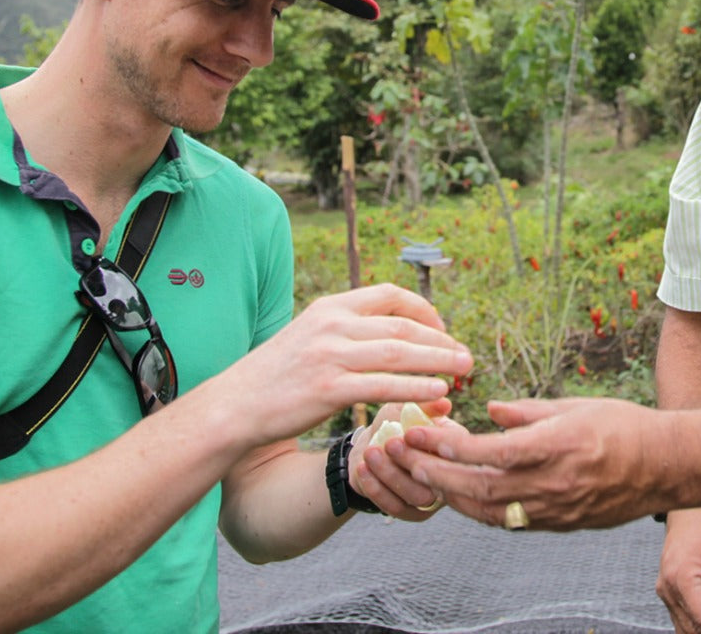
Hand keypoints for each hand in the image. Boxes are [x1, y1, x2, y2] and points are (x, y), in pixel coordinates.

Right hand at [223, 284, 472, 446]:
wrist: (234, 405)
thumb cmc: (276, 375)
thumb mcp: (309, 335)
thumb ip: (345, 329)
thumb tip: (388, 333)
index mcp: (330, 307)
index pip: (389, 295)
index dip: (423, 309)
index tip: (442, 329)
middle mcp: (332, 324)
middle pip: (401, 326)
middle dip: (440, 339)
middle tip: (466, 355)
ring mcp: (329, 356)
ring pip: (398, 354)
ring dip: (438, 361)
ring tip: (464, 369)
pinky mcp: (327, 389)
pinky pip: (383, 385)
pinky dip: (415, 387)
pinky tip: (437, 392)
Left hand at [352, 399, 468, 519]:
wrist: (369, 449)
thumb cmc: (392, 424)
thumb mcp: (404, 409)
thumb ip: (424, 406)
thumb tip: (444, 403)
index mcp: (456, 447)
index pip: (455, 449)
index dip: (433, 442)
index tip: (409, 432)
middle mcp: (450, 476)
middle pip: (439, 476)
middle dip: (411, 459)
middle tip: (389, 444)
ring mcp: (433, 498)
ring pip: (417, 495)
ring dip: (391, 474)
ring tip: (371, 454)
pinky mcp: (413, 513)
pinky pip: (397, 508)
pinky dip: (377, 489)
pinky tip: (363, 470)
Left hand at [396, 396, 668, 529]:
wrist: (665, 466)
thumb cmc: (622, 426)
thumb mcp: (574, 406)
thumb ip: (527, 411)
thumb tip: (490, 409)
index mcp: (558, 445)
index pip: (494, 452)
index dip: (455, 446)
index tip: (427, 434)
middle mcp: (555, 482)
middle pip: (482, 487)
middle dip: (439, 474)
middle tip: (409, 459)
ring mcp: (558, 509)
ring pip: (490, 512)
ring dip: (452, 496)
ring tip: (425, 479)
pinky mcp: (561, 524)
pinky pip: (510, 523)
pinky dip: (480, 511)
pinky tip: (461, 496)